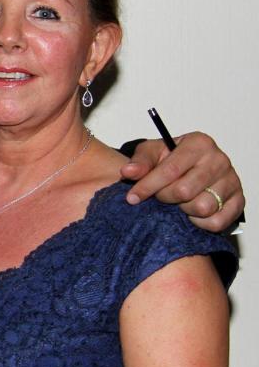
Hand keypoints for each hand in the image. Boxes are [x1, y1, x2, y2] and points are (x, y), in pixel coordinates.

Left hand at [121, 132, 243, 232]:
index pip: (170, 170)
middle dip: (165, 197)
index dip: (148, 186)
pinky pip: (217, 222)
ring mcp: (232, 181)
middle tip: (161, 195)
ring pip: (202, 208)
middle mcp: (219, 160)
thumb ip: (140, 162)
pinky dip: (200, 223)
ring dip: (184, 210)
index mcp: (198, 143)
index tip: (132, 197)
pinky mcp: (239, 201)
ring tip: (179, 202)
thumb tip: (127, 172)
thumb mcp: (154, 153)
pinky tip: (192, 212)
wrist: (195, 168)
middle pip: (185, 191)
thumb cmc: (173, 159)